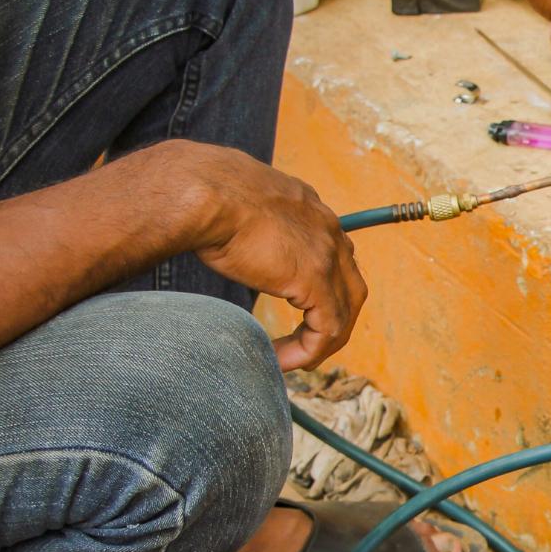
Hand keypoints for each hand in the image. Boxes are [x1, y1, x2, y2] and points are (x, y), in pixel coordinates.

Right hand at [160, 142, 367, 371]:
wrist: (201, 190)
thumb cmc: (200, 195)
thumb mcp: (236, 207)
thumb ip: (247, 225)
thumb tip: (227, 241)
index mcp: (310, 209)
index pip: (333, 257)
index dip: (319, 291)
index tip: (295, 313)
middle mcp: (328, 228)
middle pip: (349, 286)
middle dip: (331, 319)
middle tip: (304, 344)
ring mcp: (327, 254)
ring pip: (344, 312)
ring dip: (320, 341)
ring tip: (292, 360)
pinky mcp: (315, 278)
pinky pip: (328, 328)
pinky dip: (310, 350)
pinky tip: (284, 361)